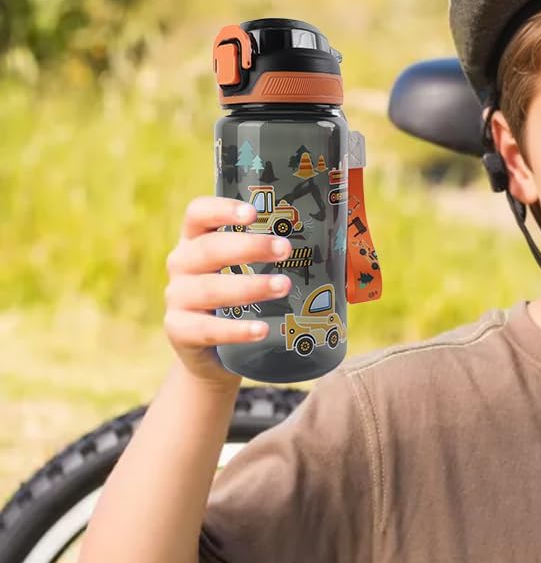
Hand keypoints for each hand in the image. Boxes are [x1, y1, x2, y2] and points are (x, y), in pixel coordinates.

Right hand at [163, 197, 292, 385]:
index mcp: (196, 240)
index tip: (253, 213)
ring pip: (210, 289)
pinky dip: (236, 329)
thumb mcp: (248, 270)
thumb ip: (275, 253)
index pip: (198, 214)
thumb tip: (342, 243)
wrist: (213, 353)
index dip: (221, 210)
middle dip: (249, 247)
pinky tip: (262, 329)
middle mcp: (181, 265)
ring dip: (249, 287)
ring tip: (284, 286)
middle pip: (208, 249)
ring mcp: (177, 299)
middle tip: (285, 249)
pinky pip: (207, 330)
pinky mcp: (179, 332)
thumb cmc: (240, 298)